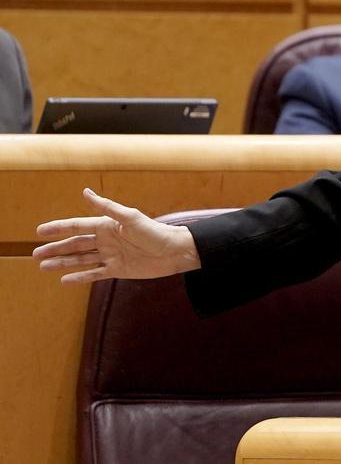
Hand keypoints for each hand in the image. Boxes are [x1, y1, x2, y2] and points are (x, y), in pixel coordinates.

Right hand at [32, 188, 199, 283]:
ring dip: (63, 263)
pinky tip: (65, 280)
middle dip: (55, 249)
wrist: (174, 251)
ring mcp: (111, 256)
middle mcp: (106, 240)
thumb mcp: (130, 217)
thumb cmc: (154, 231)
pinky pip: (95, 274)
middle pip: (75, 245)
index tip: (40, 231)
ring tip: (43, 267)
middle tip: (35, 255)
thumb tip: (85, 192)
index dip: (59, 228)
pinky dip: (80, 277)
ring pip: (81, 260)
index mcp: (107, 225)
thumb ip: (107, 207)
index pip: (77, 226)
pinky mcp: (118, 270)